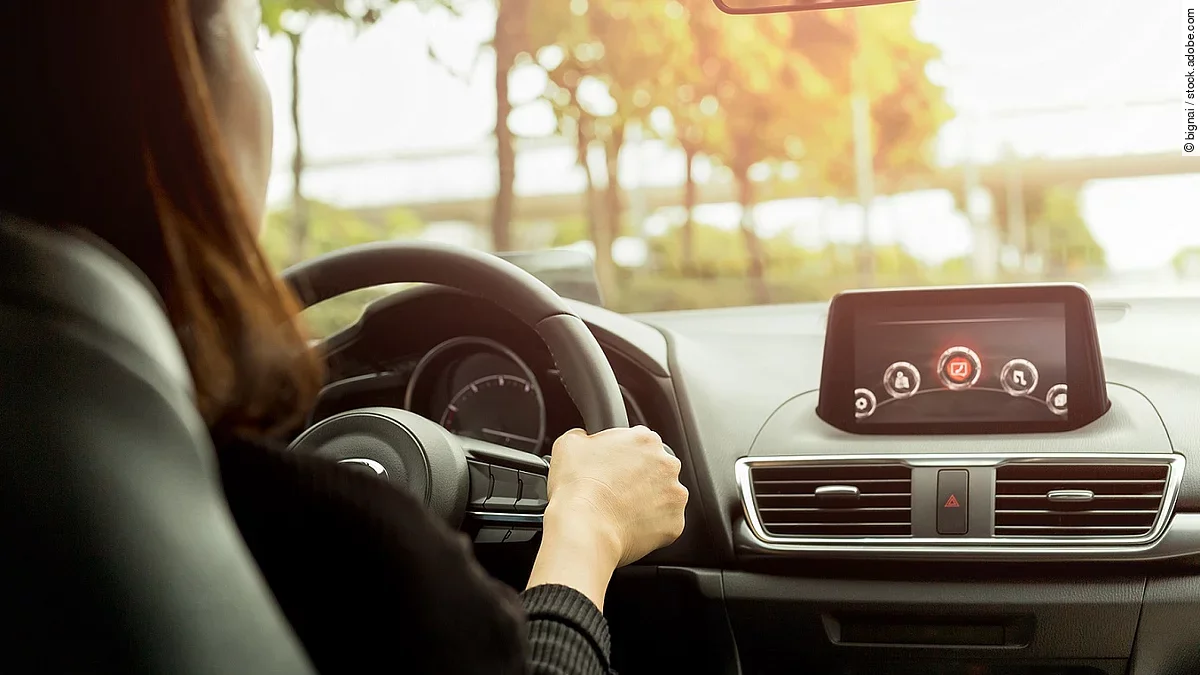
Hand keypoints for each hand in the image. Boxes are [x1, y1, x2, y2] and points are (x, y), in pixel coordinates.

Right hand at [546, 426, 687, 565]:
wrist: (585, 528)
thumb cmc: (577, 488)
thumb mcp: (569, 444)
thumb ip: (583, 435)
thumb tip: (584, 438)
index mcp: (645, 440)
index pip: (640, 442)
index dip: (624, 455)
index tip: (613, 467)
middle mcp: (667, 464)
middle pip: (657, 467)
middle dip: (640, 477)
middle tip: (616, 490)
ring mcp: (674, 494)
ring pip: (664, 495)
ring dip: (649, 501)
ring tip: (621, 511)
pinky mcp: (675, 523)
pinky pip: (665, 523)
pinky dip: (651, 526)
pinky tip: (629, 526)